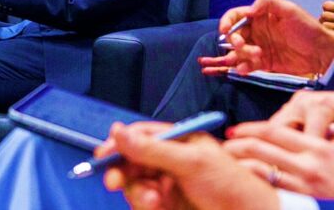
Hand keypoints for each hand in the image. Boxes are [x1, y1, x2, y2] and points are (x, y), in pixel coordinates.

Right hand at [101, 121, 278, 209]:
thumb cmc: (230, 186)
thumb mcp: (191, 162)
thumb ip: (152, 149)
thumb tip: (116, 130)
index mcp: (178, 142)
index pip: (140, 136)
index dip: (120, 144)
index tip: (103, 155)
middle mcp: (170, 161)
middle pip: (132, 161)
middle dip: (123, 171)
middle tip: (113, 182)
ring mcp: (169, 185)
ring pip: (135, 184)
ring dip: (137, 191)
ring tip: (152, 201)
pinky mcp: (168, 206)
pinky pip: (144, 203)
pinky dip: (145, 204)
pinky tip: (157, 206)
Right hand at [198, 0, 333, 77]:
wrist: (324, 53)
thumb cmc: (309, 30)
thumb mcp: (290, 10)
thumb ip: (267, 3)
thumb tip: (247, 10)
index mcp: (260, 17)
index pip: (235, 17)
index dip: (226, 22)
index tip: (224, 30)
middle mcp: (257, 32)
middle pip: (233, 35)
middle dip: (234, 41)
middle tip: (243, 45)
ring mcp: (259, 48)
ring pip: (238, 52)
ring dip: (240, 55)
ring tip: (256, 57)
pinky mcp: (264, 63)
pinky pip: (246, 65)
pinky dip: (243, 67)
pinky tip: (246, 69)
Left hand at [225, 94, 333, 197]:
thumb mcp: (331, 141)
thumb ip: (310, 136)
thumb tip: (278, 132)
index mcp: (316, 146)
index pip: (273, 130)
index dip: (249, 128)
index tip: (234, 129)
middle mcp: (309, 164)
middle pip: (261, 148)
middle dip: (237, 145)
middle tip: (222, 144)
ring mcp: (306, 183)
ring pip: (262, 169)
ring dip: (240, 163)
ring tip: (227, 160)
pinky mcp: (306, 196)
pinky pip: (274, 187)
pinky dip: (256, 179)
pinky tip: (244, 177)